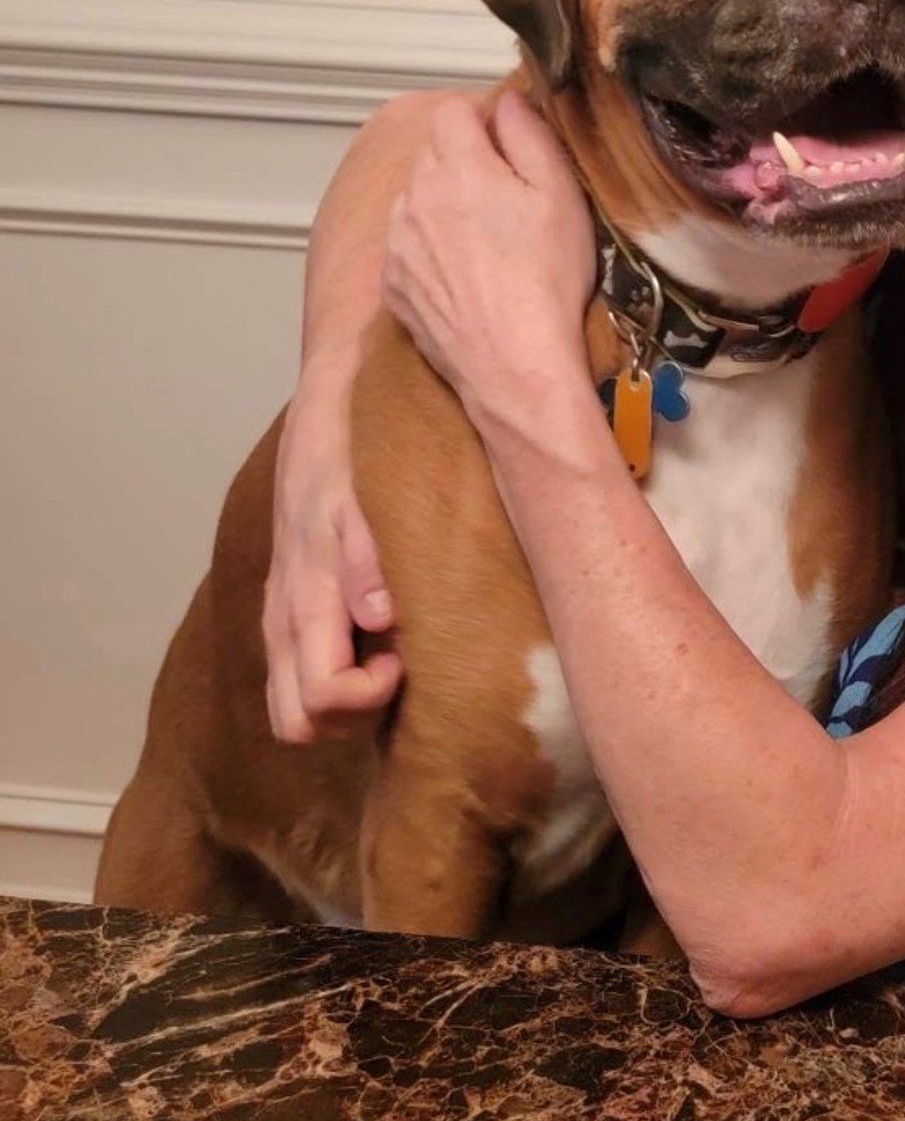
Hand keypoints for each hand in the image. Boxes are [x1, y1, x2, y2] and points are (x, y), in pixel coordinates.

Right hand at [264, 353, 403, 742]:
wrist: (332, 397)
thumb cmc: (351, 445)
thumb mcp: (363, 492)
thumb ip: (368, 557)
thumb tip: (380, 619)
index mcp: (305, 597)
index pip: (320, 699)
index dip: (367, 699)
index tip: (405, 657)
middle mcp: (284, 616)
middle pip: (297, 723)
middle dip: (351, 718)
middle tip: (400, 664)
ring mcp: (284, 612)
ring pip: (293, 705)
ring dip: (344, 701)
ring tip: (394, 650)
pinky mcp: (294, 599)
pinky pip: (300, 669)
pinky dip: (337, 676)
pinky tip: (381, 634)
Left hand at [381, 88, 599, 446]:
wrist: (513, 366)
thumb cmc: (546, 279)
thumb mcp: (560, 194)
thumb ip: (529, 133)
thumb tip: (508, 99)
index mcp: (458, 165)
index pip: (452, 110)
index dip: (484, 121)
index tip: (511, 150)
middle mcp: (414, 196)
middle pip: (432, 153)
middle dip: (465, 163)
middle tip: (507, 200)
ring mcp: (396, 242)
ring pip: (416, 198)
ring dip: (444, 205)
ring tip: (486, 244)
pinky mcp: (391, 283)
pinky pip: (406, 245)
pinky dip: (429, 249)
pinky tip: (466, 276)